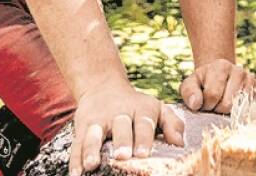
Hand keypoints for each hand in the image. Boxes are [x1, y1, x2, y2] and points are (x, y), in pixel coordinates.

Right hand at [69, 76, 184, 173]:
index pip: (144, 122)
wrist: (103, 88)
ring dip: (92, 150)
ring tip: (92, 165)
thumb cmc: (136, 107)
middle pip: (120, 127)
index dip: (143, 138)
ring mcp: (99, 121)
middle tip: (122, 156)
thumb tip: (180, 143)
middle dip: (121, 141)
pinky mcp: (82, 127)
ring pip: (94, 135)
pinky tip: (76, 172)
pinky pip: (77, 143)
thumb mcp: (157, 108)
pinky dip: (75, 158)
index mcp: (141, 109)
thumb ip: (172, 124)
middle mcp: (119, 114)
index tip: (143, 153)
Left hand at [179, 59, 255, 113]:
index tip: (203, 104)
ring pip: (240, 108)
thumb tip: (196, 104)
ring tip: (223, 104)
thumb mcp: (190, 85)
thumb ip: (189, 93)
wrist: (218, 76)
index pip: (213, 95)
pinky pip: (251, 109)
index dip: (206, 105)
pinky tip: (234, 105)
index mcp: (221, 66)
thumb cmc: (202, 83)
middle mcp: (239, 70)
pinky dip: (241, 112)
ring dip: (229, 112)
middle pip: (228, 104)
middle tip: (213, 105)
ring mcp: (251, 79)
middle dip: (217, 109)